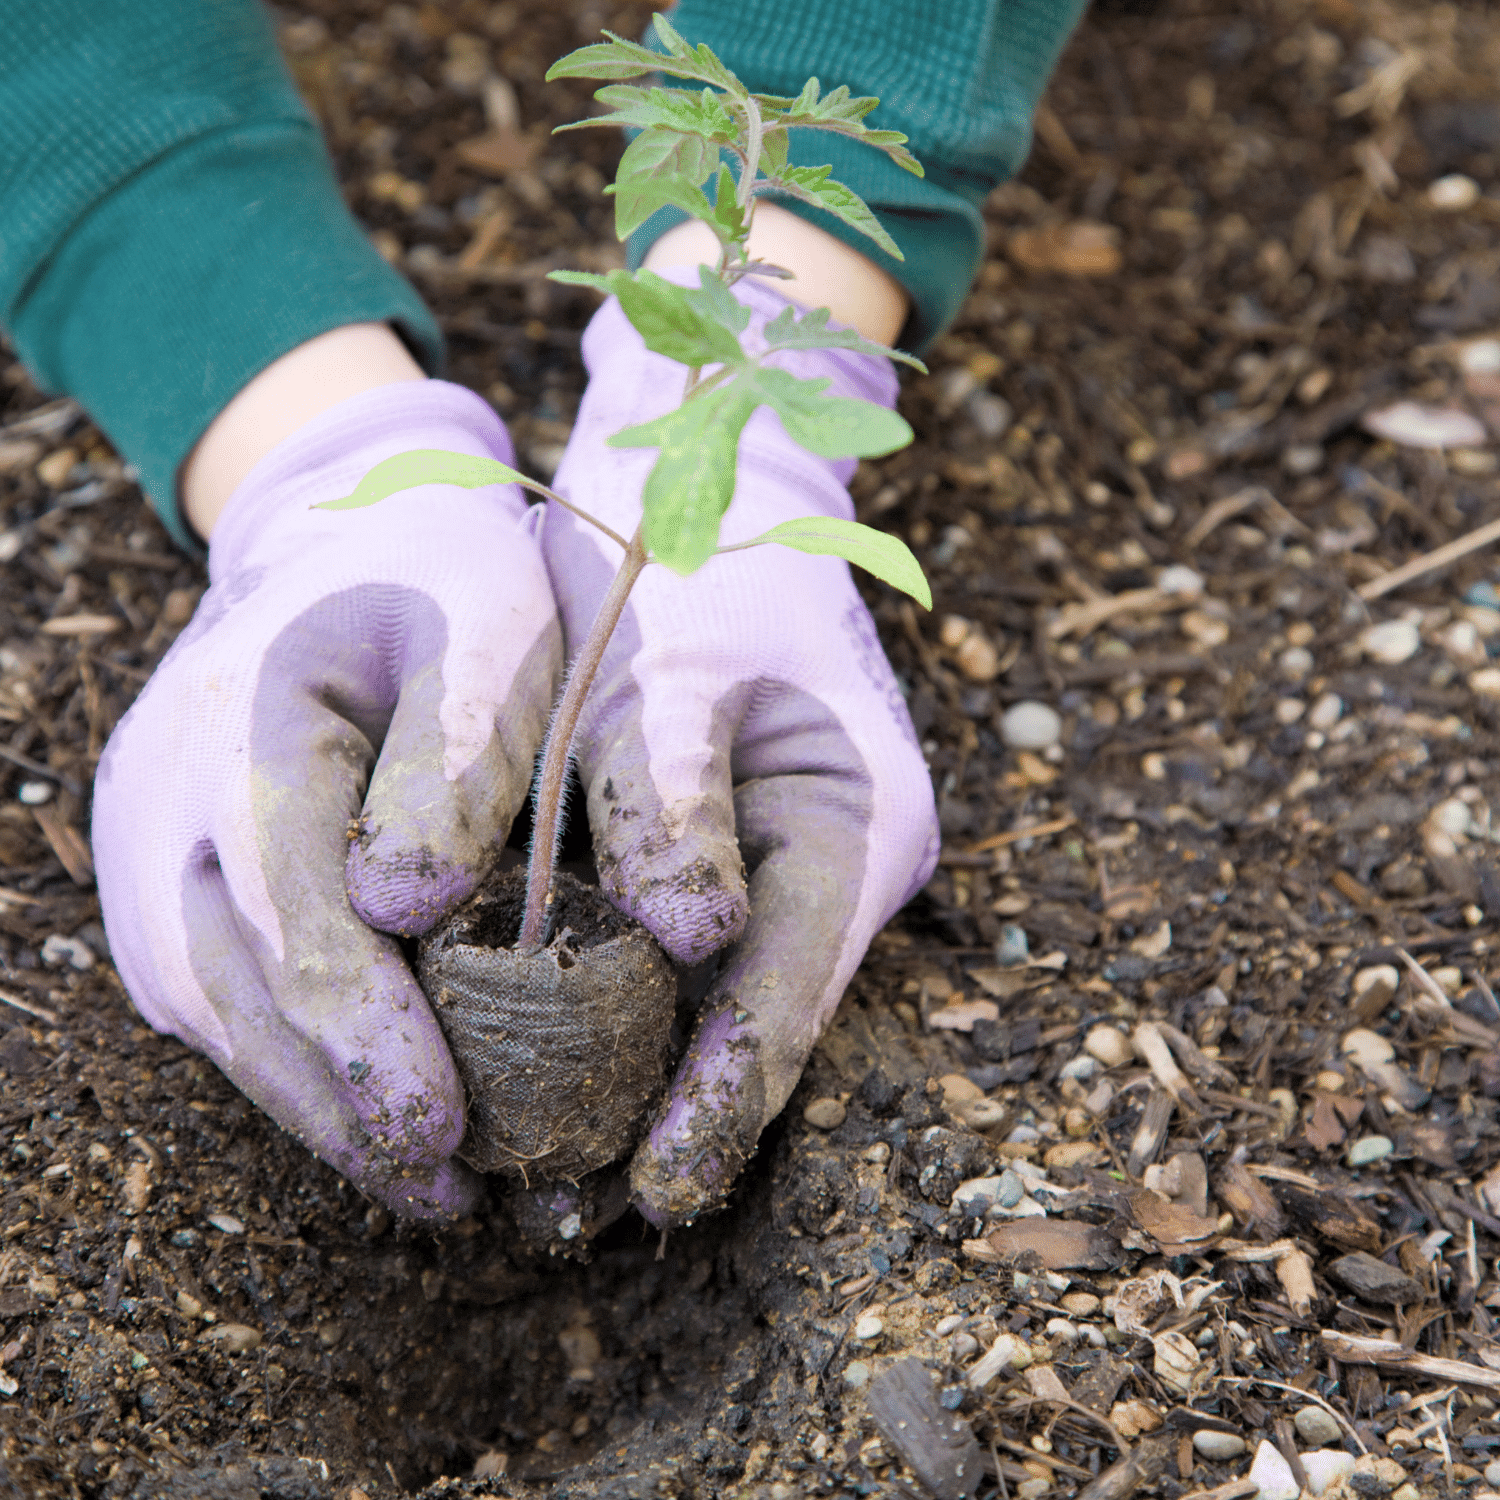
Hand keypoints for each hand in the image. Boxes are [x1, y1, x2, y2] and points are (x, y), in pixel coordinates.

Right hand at [93, 381, 560, 1216]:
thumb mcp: (486, 626)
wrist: (338, 536)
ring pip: (215, 1009)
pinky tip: (368, 1107)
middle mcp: (164, 801)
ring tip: (421, 1179)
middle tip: (446, 1190)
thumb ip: (459, 752)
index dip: (365, 1035)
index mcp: (246, 727)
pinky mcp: (165, 877)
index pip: (294, 915)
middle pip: (239, 988)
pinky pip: (214, 989)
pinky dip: (288, 1057)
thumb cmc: (438, 579)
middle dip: (341, 1102)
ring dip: (312, 1104)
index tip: (441, 1129)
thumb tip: (404, 908)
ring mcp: (146, 845)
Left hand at [544, 275, 938, 1227]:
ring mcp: (795, 858)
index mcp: (860, 819)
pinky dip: (632, 1008)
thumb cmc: (696, 561)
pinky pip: (690, 952)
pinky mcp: (738, 850)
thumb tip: (691, 940)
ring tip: (565, 1172)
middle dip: (685, 1111)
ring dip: (654, 1074)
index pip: (792, 990)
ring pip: (727, 994)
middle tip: (587, 1213)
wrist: (707, 483)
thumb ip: (675, 800)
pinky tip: (558, 1056)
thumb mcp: (672, 667)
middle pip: (766, 1014)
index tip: (655, 1189)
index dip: (727, 1096)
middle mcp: (843, 857)